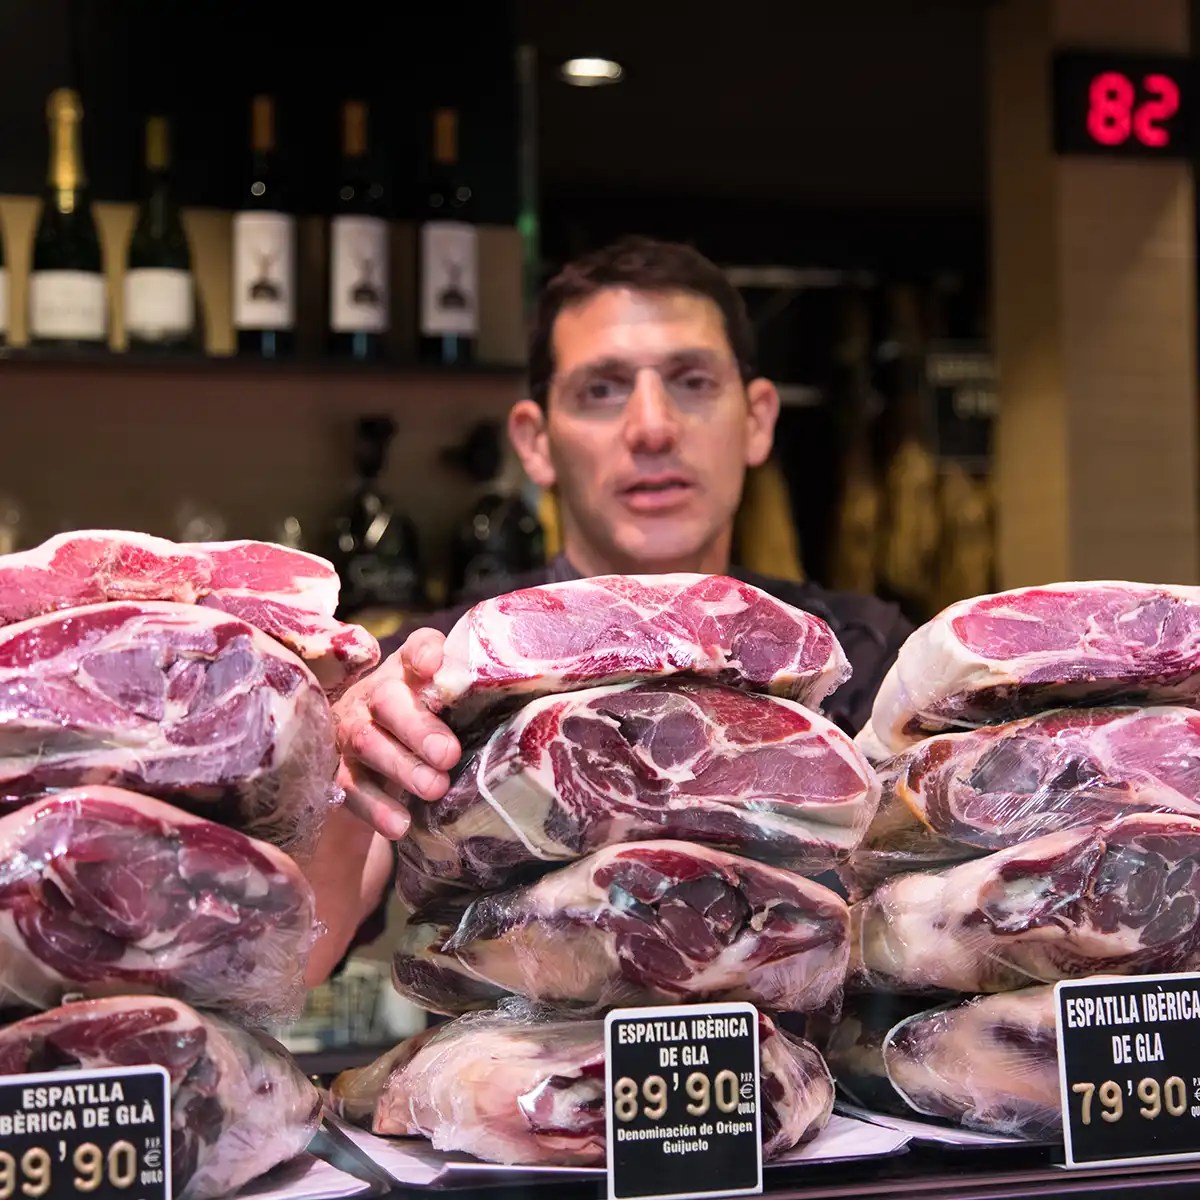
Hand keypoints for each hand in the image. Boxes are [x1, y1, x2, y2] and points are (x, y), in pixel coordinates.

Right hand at [331, 628, 461, 838]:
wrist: (365, 761)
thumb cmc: (420, 727)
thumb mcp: (441, 711)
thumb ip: (468, 705)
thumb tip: (521, 720)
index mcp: (406, 672)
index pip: (415, 648)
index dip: (423, 652)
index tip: (432, 665)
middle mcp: (374, 695)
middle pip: (388, 699)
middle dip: (418, 727)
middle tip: (448, 754)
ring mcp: (350, 732)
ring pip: (369, 743)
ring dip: (402, 767)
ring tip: (434, 788)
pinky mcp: (337, 772)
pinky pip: (352, 789)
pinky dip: (376, 808)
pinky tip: (400, 824)